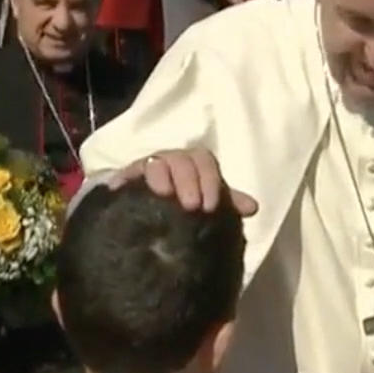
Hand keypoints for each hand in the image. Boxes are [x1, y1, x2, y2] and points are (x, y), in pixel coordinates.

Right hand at [112, 147, 258, 215]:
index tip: (211, 206)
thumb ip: (229, 203)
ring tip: (163, 194)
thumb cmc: (184, 204)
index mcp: (194, 164)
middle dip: (189, 181)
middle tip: (191, 206)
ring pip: (156, 162)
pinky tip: (120, 189)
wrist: (148, 213)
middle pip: (181, 160)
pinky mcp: (126, 177)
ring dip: (161, 176)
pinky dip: (123, 179)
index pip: (205, 162)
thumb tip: (253, 207)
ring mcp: (148, 167)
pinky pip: (125, 173)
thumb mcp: (208, 202)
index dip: (210, 181)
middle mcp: (172, 160)